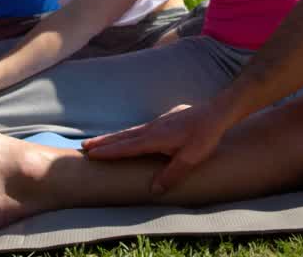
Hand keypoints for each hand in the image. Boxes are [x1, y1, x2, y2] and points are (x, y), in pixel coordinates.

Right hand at [82, 103, 230, 193]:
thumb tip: (154, 190)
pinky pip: (141, 128)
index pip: (127, 146)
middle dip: (104, 142)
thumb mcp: (191, 159)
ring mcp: (159, 122)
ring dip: (114, 137)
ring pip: (131, 131)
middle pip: (123, 137)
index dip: (109, 151)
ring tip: (100, 142)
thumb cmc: (205, 136)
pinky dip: (128, 133)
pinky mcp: (166, 120)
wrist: (217, 112)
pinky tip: (129, 135)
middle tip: (84, 147)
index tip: (91, 154)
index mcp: (155, 138)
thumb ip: (172, 174)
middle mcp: (153, 128)